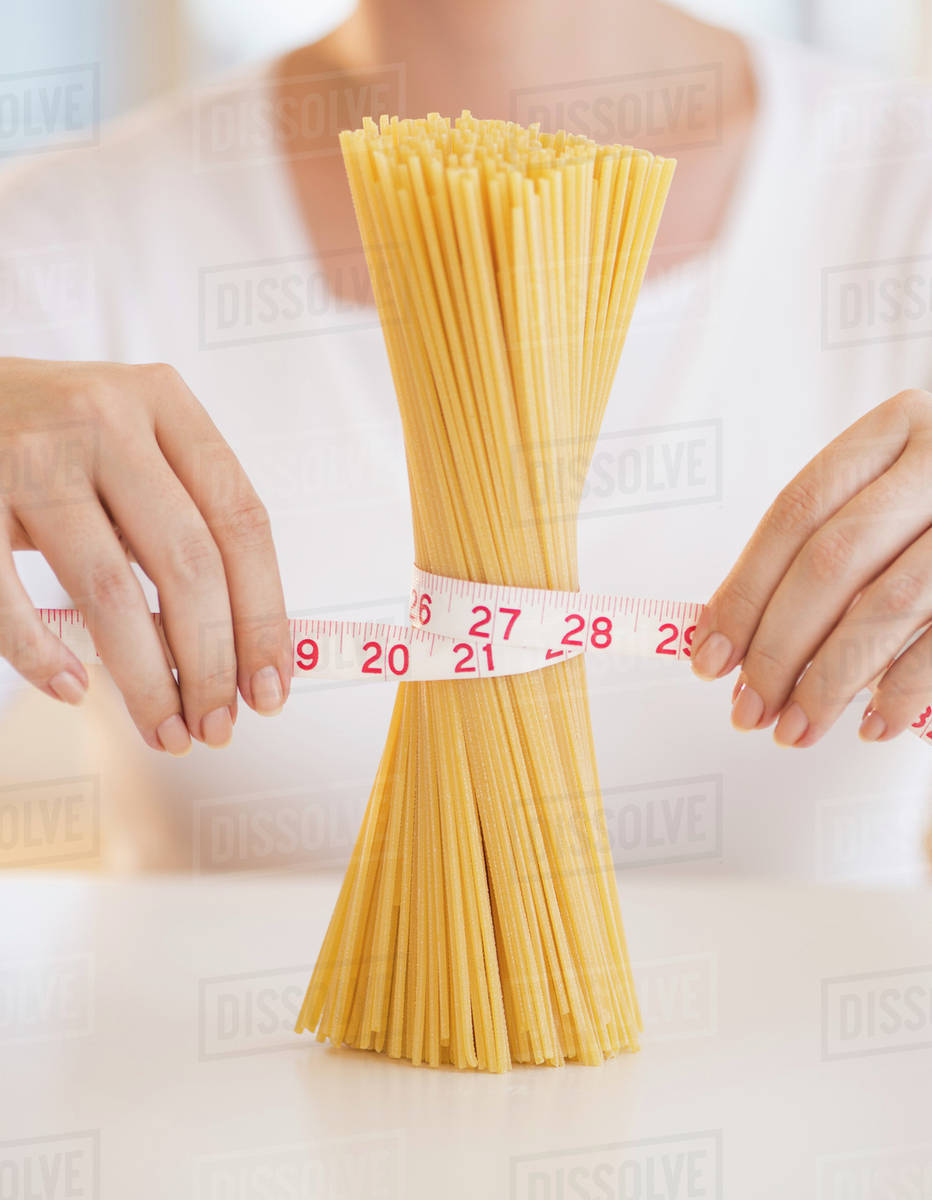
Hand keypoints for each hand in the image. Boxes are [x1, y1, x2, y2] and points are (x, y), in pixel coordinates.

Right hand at [0, 358, 290, 753]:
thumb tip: (238, 649)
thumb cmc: (55, 439)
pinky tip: (74, 689)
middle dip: (212, 663)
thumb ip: (182, 521)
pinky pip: (9, 597)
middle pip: (189, 563)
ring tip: (163, 729)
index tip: (270, 687)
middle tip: (217, 725)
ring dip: (146, 679)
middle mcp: (105, 418)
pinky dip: (41, 656)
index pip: (243, 521)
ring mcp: (32, 454)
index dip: (265, 615)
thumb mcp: (132, 448)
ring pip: (110, 590)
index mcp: (165, 403)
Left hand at [690, 389, 931, 746]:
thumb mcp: (890, 495)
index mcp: (893, 429)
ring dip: (831, 680)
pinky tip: (872, 724)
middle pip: (832, 560)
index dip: (744, 590)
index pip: (795, 513)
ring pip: (887, 604)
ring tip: (795, 729)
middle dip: (778, 647)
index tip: (709, 657)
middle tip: (748, 708)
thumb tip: (730, 638)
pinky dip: (903, 687)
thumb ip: (821, 546)